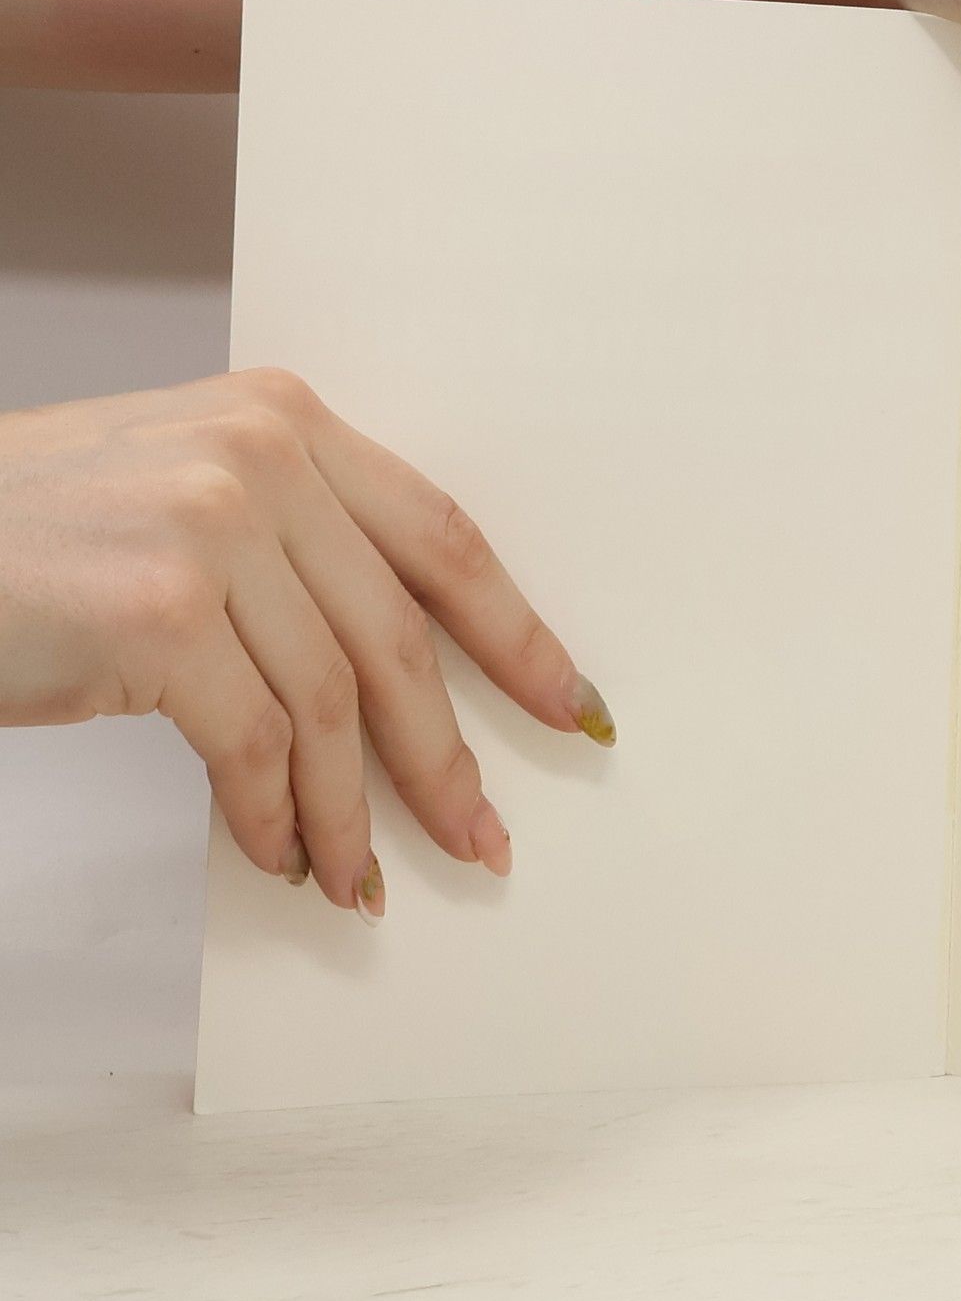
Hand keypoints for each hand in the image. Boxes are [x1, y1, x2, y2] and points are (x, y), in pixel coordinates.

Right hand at [0, 369, 614, 919]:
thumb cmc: (30, 540)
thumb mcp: (183, 504)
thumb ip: (299, 554)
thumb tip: (404, 689)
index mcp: (287, 420)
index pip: (442, 538)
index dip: (516, 634)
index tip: (567, 706)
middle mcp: (262, 457)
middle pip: (401, 634)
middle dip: (448, 756)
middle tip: (483, 839)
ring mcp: (209, 527)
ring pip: (335, 702)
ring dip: (356, 811)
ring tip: (362, 879)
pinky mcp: (156, 610)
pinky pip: (256, 743)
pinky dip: (276, 813)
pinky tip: (280, 853)